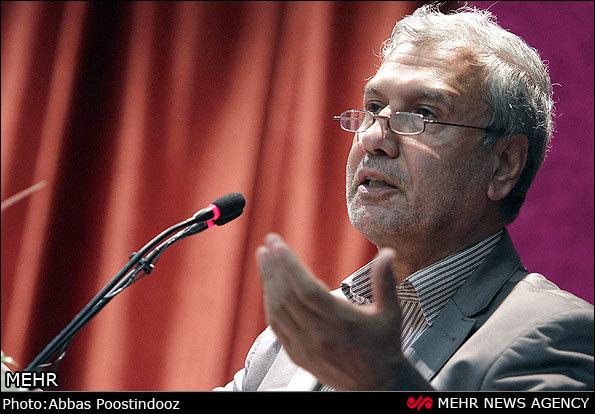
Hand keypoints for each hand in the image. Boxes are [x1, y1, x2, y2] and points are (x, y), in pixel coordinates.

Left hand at [256, 233, 412, 389]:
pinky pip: (277, 326)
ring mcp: (306, 347)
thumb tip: (387, 252)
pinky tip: (269, 287)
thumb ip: (385, 281)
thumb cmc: (384, 345)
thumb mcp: (390, 313)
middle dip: (274, 268)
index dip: (289, 265)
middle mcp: (320, 335)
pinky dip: (270, 303)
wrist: (376, 386)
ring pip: (278, 310)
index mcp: (341, 322)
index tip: (277, 244)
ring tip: (264, 259)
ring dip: (268, 282)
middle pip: (287, 296)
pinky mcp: (298, 355)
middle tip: (267, 244)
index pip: (307, 289)